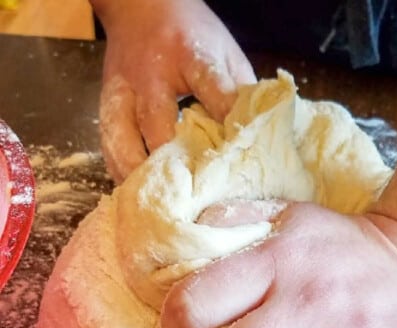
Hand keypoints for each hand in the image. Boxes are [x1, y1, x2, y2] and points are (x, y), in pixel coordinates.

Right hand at [93, 0, 255, 181]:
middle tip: (193, 199)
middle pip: (157, 123)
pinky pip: (108, 144)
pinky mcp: (106, 104)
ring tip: (159, 208)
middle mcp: (150, 74)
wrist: (140, 7)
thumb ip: (241, 95)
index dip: (224, 123)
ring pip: (123, 139)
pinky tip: (138, 195)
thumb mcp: (226, 55)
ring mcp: (122, 90)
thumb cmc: (193, 37)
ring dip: (140, 176)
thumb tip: (260, 140)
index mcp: (189, 54)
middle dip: (175, 163)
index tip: (236, 158)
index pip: (210, 89)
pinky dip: (122, 171)